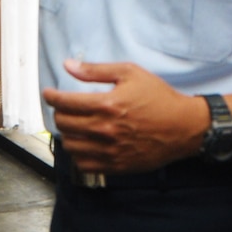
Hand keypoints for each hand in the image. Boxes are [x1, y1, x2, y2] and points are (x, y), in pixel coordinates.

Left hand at [42, 60, 207, 173]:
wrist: (183, 127)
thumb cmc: (159, 98)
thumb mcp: (130, 73)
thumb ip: (96, 70)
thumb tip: (69, 65)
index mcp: (107, 104)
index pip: (65, 103)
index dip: (51, 97)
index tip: (49, 94)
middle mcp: (105, 129)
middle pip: (64, 124)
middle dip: (58, 113)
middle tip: (62, 108)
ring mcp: (110, 150)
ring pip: (71, 146)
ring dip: (67, 134)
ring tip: (73, 126)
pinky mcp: (116, 165)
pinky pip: (84, 164)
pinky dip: (78, 154)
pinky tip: (84, 144)